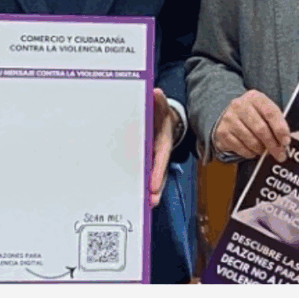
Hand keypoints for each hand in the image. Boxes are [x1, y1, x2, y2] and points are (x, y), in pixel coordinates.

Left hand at [148, 88, 179, 208]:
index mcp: (162, 142)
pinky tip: (134, 198)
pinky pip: (144, 175)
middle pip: (158, 173)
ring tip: (145, 205)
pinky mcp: (145, 164)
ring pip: (152, 178)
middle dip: (155, 188)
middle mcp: (158, 154)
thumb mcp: (160, 106)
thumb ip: (159, 100)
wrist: (164, 121)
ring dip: (149, 191)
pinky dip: (141, 186)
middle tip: (150, 201)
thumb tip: (156, 92)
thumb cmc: (159, 115)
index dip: (157, 171)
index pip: (160, 158)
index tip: (153, 185)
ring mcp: (153, 160)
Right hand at [212, 89, 290, 161]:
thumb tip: (285, 142)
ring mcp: (229, 118)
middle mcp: (240, 105)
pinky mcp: (222, 132)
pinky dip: (250, 153)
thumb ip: (275, 122)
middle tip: (280, 155)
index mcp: (255, 97)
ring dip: (261, 150)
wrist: (228, 116)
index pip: (271, 113)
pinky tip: (253, 151)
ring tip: (265, 152)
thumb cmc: (253, 115)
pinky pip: (240, 148)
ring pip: (251, 140)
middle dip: (273, 145)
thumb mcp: (264, 111)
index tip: (286, 141)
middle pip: (261, 129)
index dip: (280, 129)